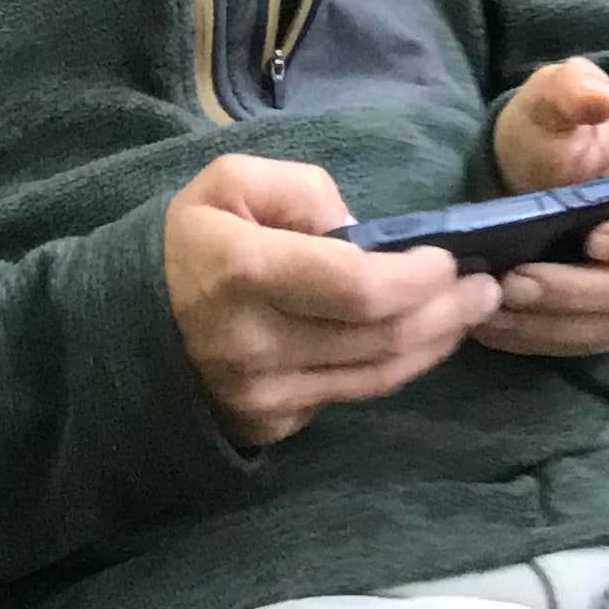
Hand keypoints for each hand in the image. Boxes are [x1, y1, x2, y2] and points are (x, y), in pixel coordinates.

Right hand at [161, 149, 501, 451]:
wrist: (120, 329)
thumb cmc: (187, 245)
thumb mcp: (228, 185)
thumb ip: (302, 191)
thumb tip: (361, 231)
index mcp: (243, 274)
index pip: (360, 290)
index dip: (419, 278)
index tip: (450, 258)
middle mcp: (254, 343)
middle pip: (384, 337)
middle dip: (449, 310)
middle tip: (487, 285)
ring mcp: (263, 393)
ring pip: (379, 374)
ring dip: (438, 341)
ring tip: (470, 309)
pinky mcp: (270, 423)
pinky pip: (352, 394)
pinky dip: (397, 366)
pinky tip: (420, 338)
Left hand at [472, 58, 608, 363]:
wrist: (527, 177)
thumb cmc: (551, 139)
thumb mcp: (550, 104)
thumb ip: (570, 91)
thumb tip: (600, 98)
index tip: (596, 238)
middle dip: (581, 289)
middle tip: (516, 280)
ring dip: (556, 321)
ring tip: (496, 304)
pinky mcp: (605, 320)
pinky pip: (586, 343)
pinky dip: (540, 338)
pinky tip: (493, 324)